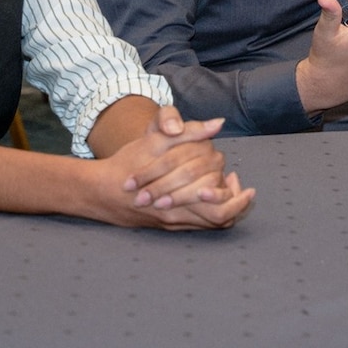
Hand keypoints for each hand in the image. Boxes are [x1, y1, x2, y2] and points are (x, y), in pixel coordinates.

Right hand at [95, 106, 254, 229]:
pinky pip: (199, 224)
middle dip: (236, 204)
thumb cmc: (129, 162)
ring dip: (225, 208)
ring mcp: (173, 221)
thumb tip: (218, 123)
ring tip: (234, 191)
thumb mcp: (156, 140)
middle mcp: (178, 213)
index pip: (218, 203)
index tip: (242, 180)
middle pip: (219, 218)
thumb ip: (189, 131)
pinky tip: (211, 194)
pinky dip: (211, 211)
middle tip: (245, 189)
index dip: (235, 195)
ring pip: (210, 224)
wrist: (101, 190)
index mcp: (178, 194)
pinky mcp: (168, 224)